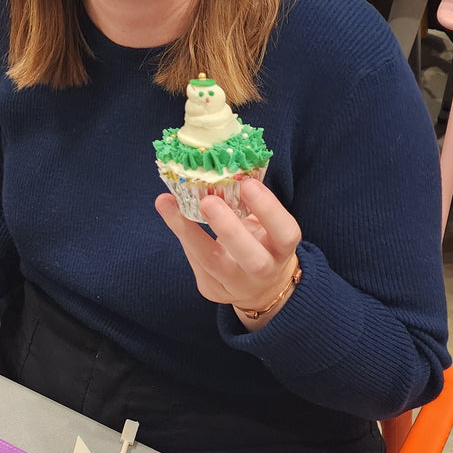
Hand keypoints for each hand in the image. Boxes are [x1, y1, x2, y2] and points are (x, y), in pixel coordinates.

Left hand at [155, 177, 301, 325]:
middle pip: (252, 259)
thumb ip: (251, 200)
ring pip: (212, 263)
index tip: (248, 184)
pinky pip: (195, 261)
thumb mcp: (266, 222)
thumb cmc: (262, 240)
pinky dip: (183, 234)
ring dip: (188, 230)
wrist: (261, 286)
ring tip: (168, 203)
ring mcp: (237, 286)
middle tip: (208, 202)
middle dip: (229, 229)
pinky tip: (170, 212)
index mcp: (283, 249)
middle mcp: (264, 272)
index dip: (268, 209)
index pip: (285, 232)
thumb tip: (223, 163)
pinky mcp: (212, 290)